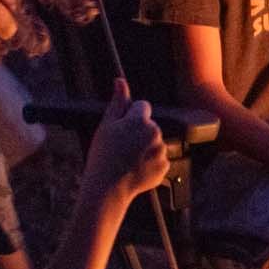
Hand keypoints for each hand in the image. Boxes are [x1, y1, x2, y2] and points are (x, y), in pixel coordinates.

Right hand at [86, 87, 168, 204]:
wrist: (108, 187)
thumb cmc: (103, 155)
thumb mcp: (106, 125)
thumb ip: (117, 102)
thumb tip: (120, 81)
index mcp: (141, 121)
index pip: (143, 106)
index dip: (131, 115)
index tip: (122, 128)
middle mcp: (156, 134)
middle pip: (150, 125)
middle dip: (139, 132)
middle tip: (122, 146)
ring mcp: (162, 151)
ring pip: (155, 142)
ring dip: (145, 147)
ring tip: (128, 158)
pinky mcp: (165, 167)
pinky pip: (159, 159)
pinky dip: (150, 162)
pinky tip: (135, 168)